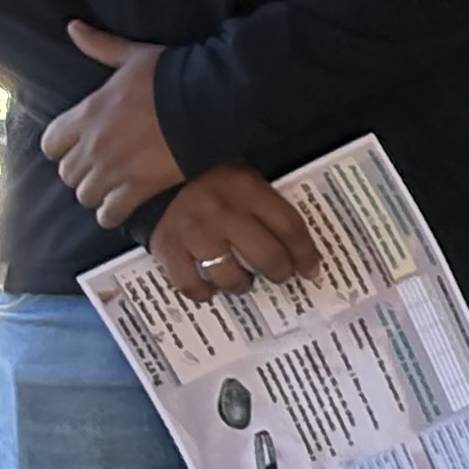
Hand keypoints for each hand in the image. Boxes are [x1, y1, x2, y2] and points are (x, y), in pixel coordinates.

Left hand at [40, 24, 186, 226]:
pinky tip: (123, 205)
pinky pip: (109, 214)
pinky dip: (113, 212)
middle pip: (67, 174)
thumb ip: (100, 46)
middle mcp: (93, 146)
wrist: (210, 100)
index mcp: (87, 114)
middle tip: (100, 167)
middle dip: (81, 171)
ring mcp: (114, 170)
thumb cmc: (172, 75)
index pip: (50, 145)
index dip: (62, 147)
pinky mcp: (138, 189)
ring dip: (96, 192)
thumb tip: (71, 26)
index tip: (78, 145)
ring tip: (112, 186)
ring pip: (85, 195)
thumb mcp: (134, 56)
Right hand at [145, 163, 321, 302]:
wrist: (157, 176)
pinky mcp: (168, 250)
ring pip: (229, 275)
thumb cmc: (211, 179)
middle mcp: (225, 215)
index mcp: (249, 191)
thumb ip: (267, 205)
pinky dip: (203, 293)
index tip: (312, 270)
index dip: (305, 253)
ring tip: (243, 283)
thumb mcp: (245, 178)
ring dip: (242, 285)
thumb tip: (295, 244)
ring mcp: (195, 234)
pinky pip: (190, 284)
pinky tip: (210, 290)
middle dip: (279, 272)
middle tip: (281, 276)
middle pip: (265, 255)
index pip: (289, 227)